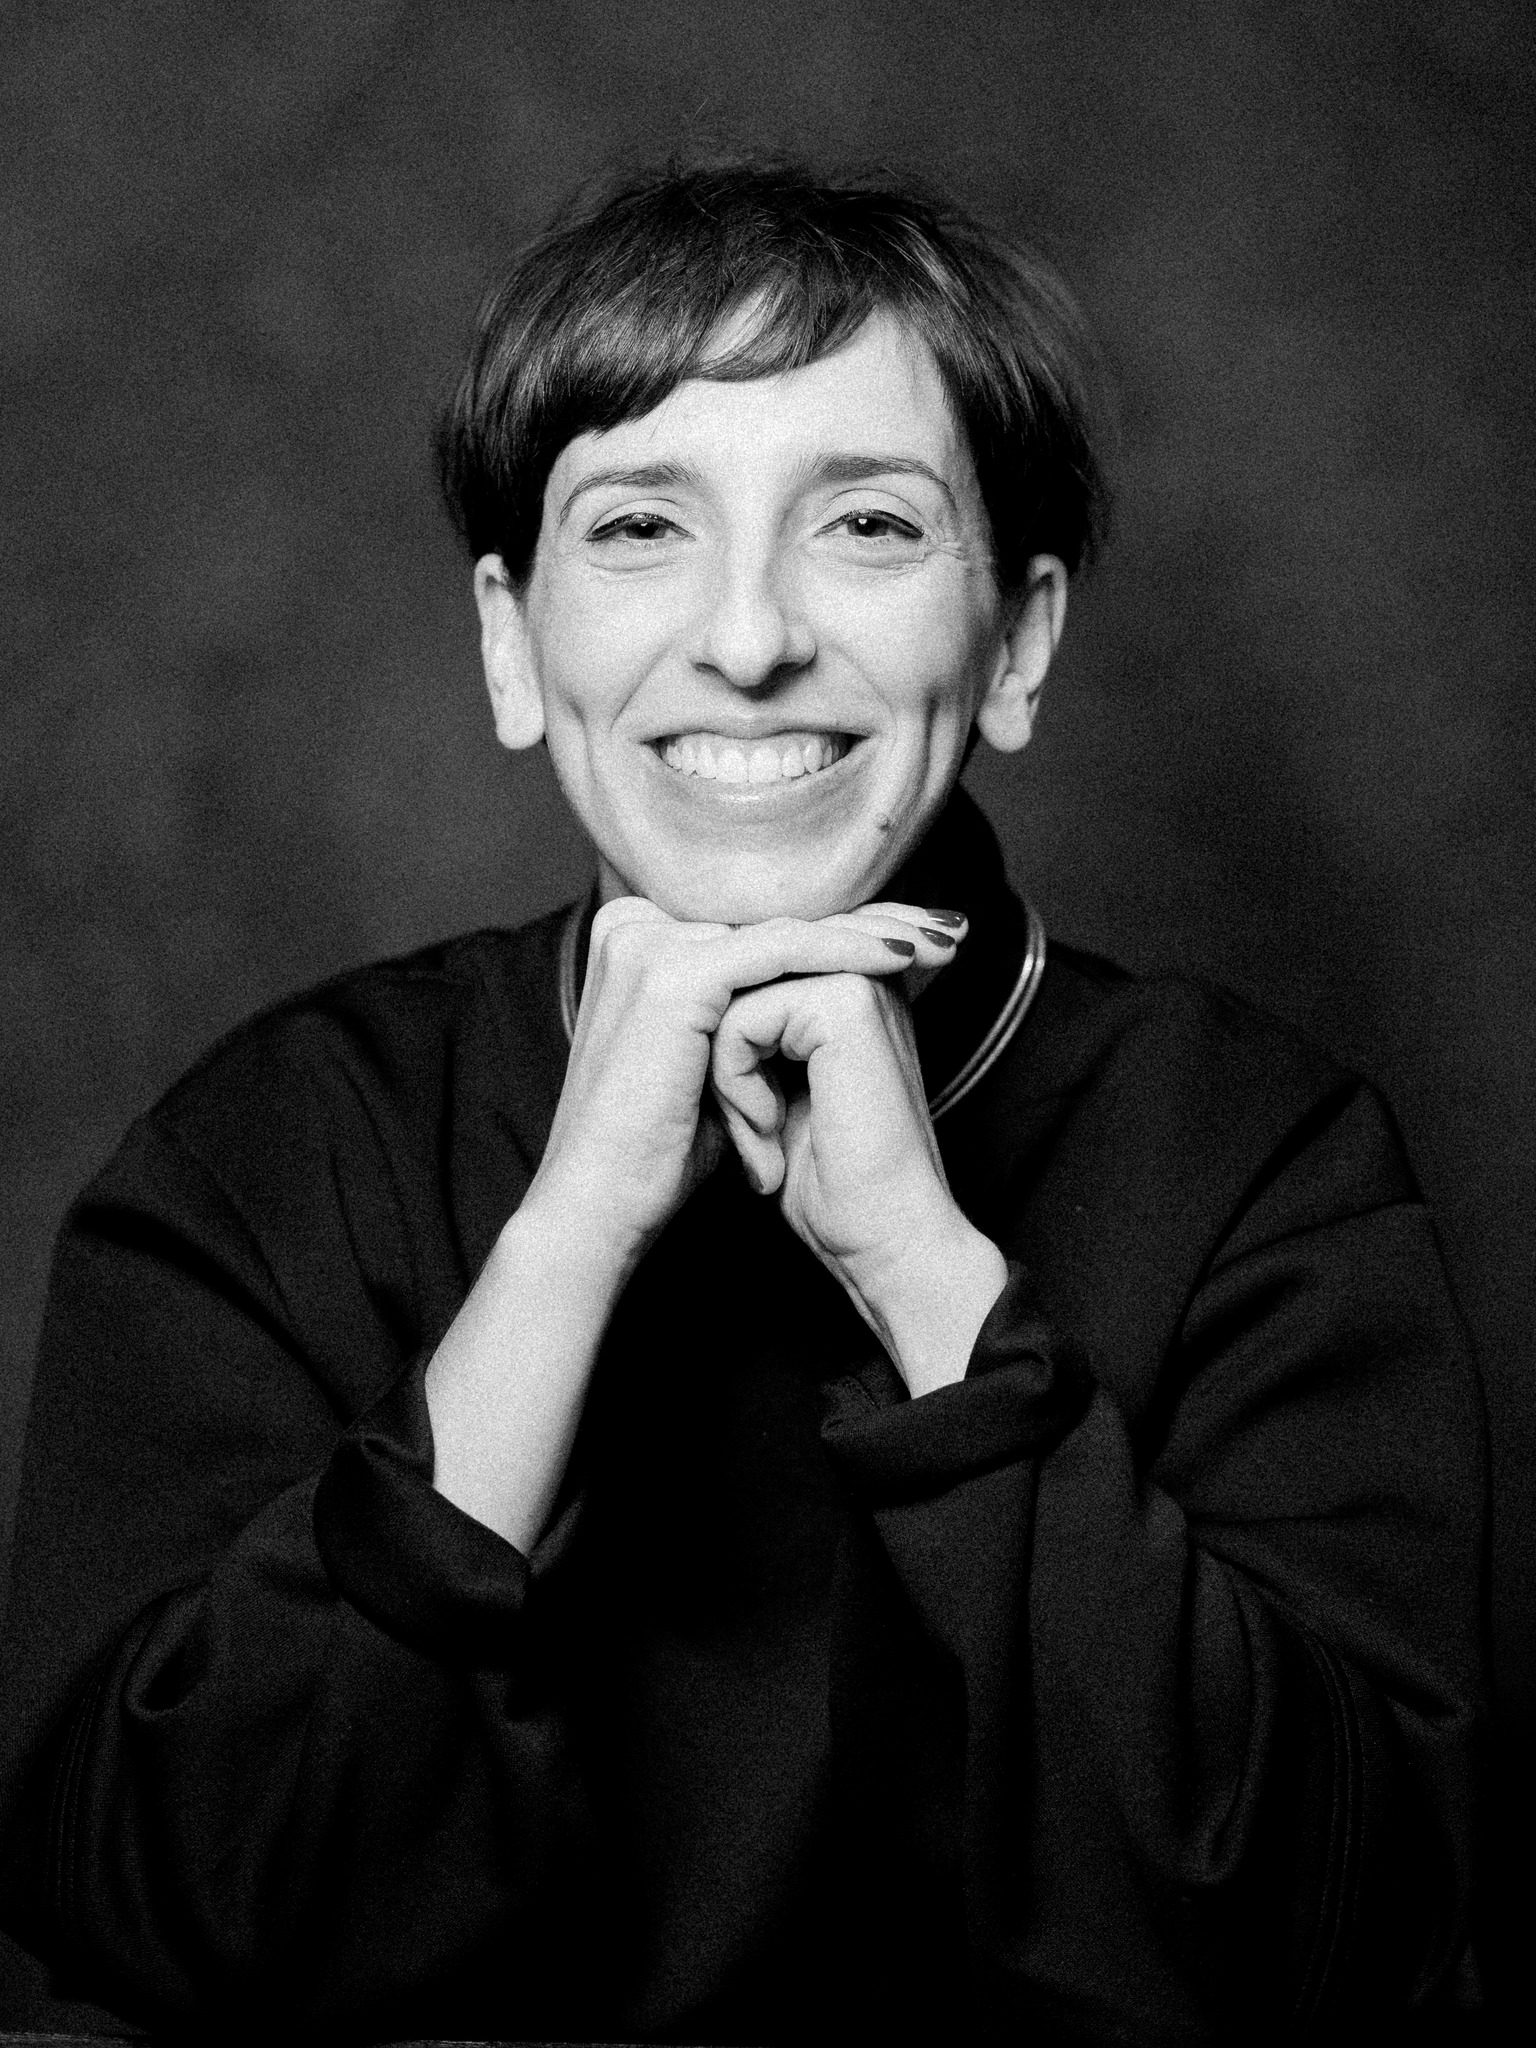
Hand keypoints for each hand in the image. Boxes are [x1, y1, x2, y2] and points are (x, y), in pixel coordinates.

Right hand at [523, 898, 962, 1296]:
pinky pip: (780, 951)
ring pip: (786, 928)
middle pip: (778, 916)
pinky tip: (901, 958)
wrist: (601, 1208)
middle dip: (871, 921)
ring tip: (943, 941)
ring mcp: (647, 944)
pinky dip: (847, 952)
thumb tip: (827, 989)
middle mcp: (634, 926)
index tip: (920, 935)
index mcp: (638, 940)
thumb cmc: (657, 1153)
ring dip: (872, 933)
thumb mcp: (716, 1063)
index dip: (844, 925)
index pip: (762, 920)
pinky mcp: (671, 974)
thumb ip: (753, 1011)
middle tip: (949, 928)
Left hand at [708, 909, 1008, 1391]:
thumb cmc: (831, 1183)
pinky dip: (736, 1084)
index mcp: (845, 984)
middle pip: (730, 981)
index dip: (726, 1052)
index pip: (738, 979)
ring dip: (727, 1077)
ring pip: (730, 997)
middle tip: (757, 1132)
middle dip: (723, 1061)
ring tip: (762, 1133)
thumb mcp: (774, 1089)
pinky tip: (771, 1130)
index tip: (762, 1121)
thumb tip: (690, 1002)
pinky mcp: (847, 1005)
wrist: (884, 1239)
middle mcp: (858, 969)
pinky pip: (741, 1019)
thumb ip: (751, 1031)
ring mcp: (858, 979)